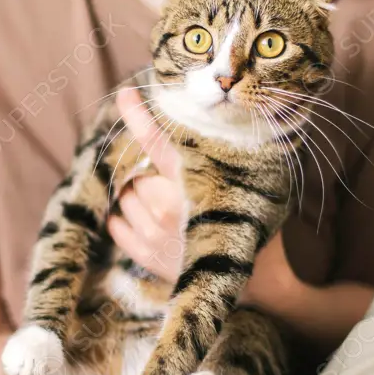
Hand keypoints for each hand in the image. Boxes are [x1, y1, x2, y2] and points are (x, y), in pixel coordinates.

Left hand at [110, 88, 284, 293]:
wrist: (255, 281)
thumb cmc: (247, 220)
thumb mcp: (238, 180)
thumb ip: (213, 155)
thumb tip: (191, 122)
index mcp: (195, 182)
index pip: (156, 141)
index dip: (137, 114)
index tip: (124, 93)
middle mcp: (168, 207)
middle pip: (136, 170)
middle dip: (145, 168)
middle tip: (165, 176)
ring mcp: (154, 234)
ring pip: (124, 196)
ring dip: (136, 193)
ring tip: (165, 202)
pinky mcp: (145, 255)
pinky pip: (118, 225)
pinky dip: (125, 218)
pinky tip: (149, 219)